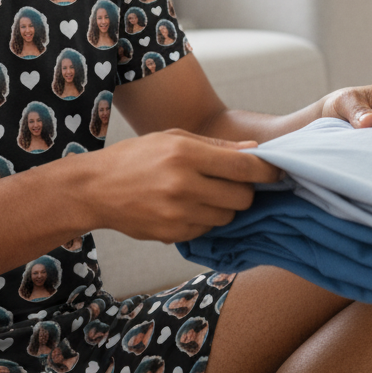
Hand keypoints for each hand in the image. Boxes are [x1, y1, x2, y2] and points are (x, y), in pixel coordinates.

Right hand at [92, 129, 281, 243]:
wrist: (95, 188)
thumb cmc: (135, 157)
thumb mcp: (172, 138)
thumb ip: (216, 146)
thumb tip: (254, 152)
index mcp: (184, 153)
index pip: (244, 166)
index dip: (267, 170)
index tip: (276, 171)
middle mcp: (183, 184)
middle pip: (243, 197)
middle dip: (244, 191)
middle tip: (231, 182)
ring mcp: (178, 213)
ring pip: (227, 217)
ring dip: (223, 207)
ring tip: (201, 194)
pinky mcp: (173, 235)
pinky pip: (207, 230)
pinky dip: (203, 220)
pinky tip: (183, 207)